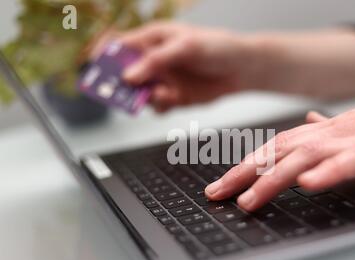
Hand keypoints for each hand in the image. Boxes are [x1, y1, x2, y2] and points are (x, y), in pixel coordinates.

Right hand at [113, 23, 263, 111]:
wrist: (241, 69)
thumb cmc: (217, 47)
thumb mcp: (186, 47)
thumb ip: (157, 61)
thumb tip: (129, 76)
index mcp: (151, 40)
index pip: (118, 46)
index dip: (103, 57)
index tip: (95, 70)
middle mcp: (153, 61)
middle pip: (123, 74)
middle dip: (120, 85)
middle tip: (123, 93)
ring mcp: (162, 80)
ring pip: (139, 94)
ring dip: (145, 98)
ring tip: (163, 94)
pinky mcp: (173, 97)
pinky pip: (157, 106)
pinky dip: (160, 107)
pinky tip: (172, 100)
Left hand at [205, 83, 354, 210]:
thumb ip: (328, 131)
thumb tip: (307, 124)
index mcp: (325, 132)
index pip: (275, 147)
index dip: (244, 165)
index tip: (221, 185)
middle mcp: (333, 134)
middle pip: (279, 152)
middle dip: (243, 173)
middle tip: (216, 194)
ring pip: (306, 157)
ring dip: (274, 178)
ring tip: (249, 199)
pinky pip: (351, 161)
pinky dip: (327, 172)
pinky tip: (308, 185)